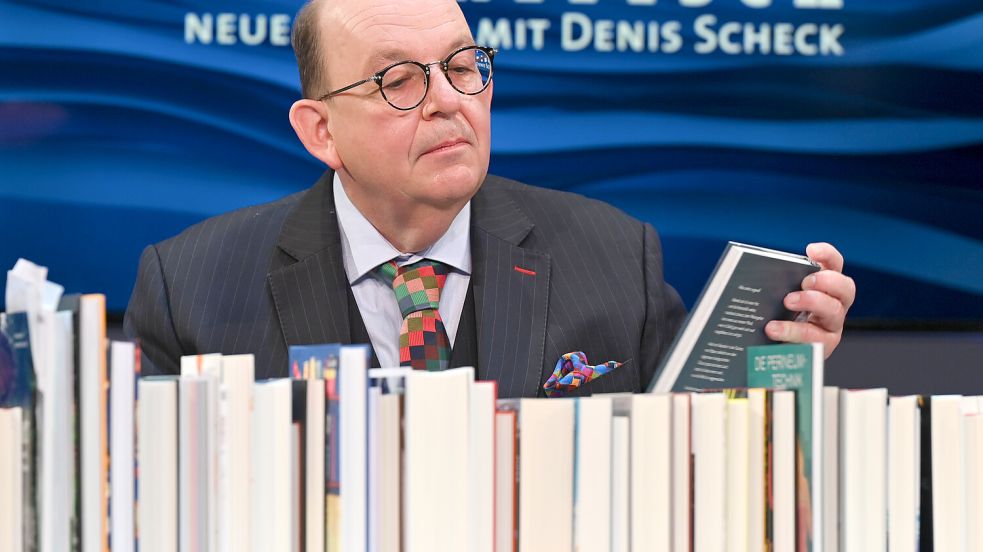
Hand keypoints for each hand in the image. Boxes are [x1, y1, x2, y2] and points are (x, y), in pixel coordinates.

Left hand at [764, 242, 855, 357]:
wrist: (773, 353)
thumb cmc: (778, 317)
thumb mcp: (779, 296)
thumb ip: (779, 283)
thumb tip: (757, 269)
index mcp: (825, 286)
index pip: (835, 265)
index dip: (828, 255)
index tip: (811, 250)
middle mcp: (835, 304)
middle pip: (845, 288)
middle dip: (826, 281)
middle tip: (805, 281)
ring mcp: (831, 326)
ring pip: (833, 311)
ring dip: (812, 302)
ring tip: (788, 302)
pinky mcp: (823, 346)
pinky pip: (813, 338)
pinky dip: (793, 331)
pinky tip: (773, 329)